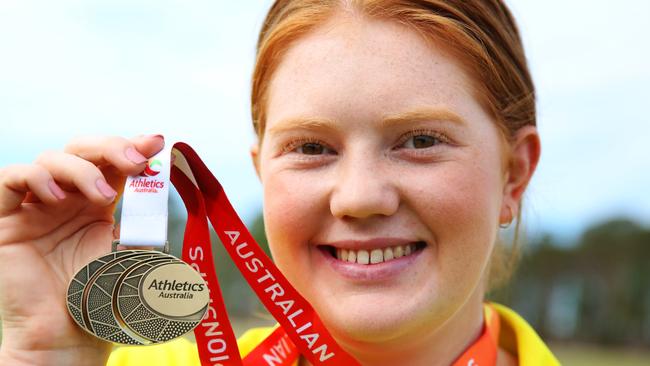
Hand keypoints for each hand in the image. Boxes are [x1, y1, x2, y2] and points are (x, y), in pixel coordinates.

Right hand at [0, 135, 163, 364]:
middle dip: (112, 147)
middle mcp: (67, 199)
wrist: (69, 338)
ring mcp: (35, 207)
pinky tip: (57, 197)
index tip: (155, 142)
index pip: (112, 162)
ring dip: (82, 169)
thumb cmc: (103, 300)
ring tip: (103, 197)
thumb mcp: (133, 254)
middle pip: (82, 150)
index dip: (131, 146)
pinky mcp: (6, 221)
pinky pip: (10, 179)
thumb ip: (144, 222)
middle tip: (136, 161)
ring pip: (51, 159)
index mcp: (97, 203)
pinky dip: (35, 177)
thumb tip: (163, 186)